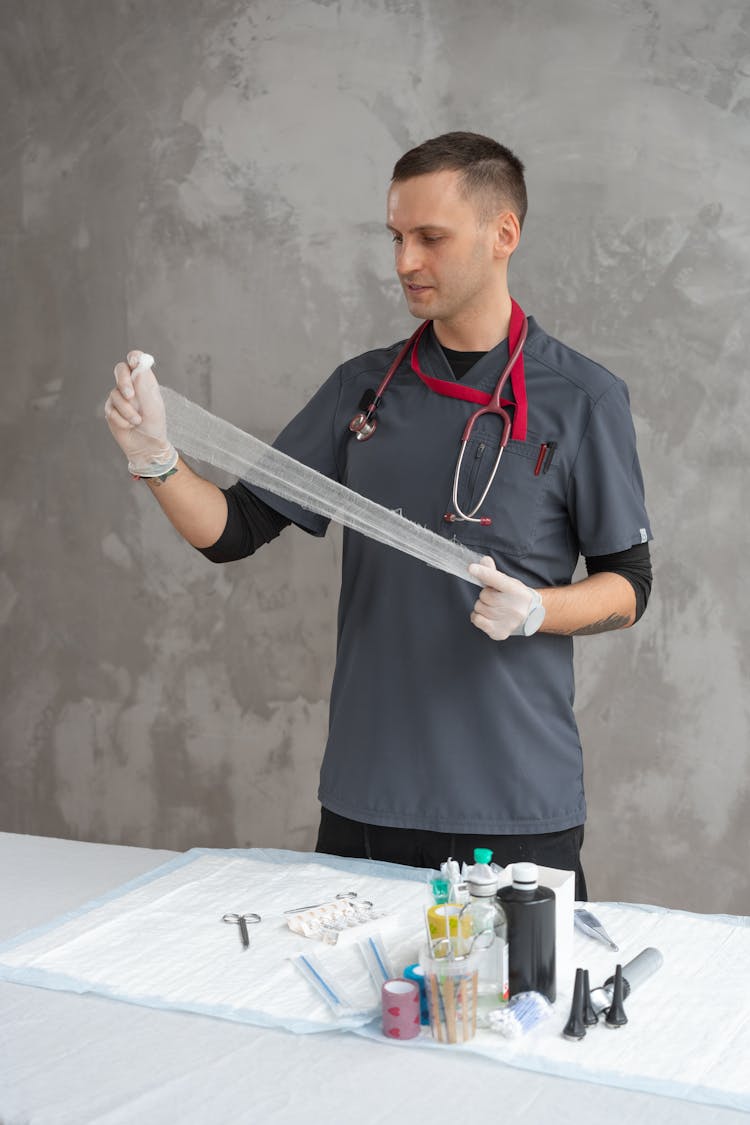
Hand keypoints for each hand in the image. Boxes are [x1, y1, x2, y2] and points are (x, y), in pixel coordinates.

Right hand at [104, 350, 177, 475]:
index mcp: (144, 381)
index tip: (134, 362)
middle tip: (130, 395)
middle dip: (123, 382)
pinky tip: (129, 425)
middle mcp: (131, 386)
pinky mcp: (111, 410)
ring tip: (137, 421)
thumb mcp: (153, 406)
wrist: (147, 446)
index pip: (136, 361)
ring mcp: (119, 397)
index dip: (134, 357)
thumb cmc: (154, 425)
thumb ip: (144, 387)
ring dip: (127, 411)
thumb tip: (138, 368)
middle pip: (120, 370)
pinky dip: (121, 419)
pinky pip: (111, 409)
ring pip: (115, 394)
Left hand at [468, 556, 540, 639]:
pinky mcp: (499, 632)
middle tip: (496, 598)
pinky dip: (478, 616)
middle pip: (484, 595)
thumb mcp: (509, 582)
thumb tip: (484, 561)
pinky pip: (476, 619)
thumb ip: (494, 573)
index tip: (471, 568)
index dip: (484, 573)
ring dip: (482, 606)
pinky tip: (488, 616)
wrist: (530, 617)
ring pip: (479, 607)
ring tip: (494, 607)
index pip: (497, 580)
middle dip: (486, 595)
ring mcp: (508, 621)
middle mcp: (514, 607)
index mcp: (517, 591)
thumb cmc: (516, 597)